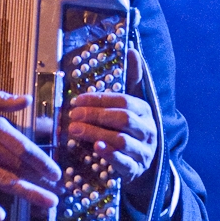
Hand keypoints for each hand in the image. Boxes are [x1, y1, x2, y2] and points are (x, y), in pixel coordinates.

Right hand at [0, 82, 60, 220]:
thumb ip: (0, 99)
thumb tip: (26, 100)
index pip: (20, 144)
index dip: (40, 160)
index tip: (55, 172)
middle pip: (16, 164)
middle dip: (39, 179)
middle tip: (57, 193)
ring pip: (0, 179)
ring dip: (26, 192)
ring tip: (46, 203)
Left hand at [67, 48, 157, 206]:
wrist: (143, 168)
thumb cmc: (131, 131)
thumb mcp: (132, 106)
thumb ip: (132, 80)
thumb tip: (132, 50)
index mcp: (145, 111)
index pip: (124, 100)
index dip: (99, 99)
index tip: (77, 100)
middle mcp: (147, 130)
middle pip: (122, 118)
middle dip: (95, 115)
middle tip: (72, 116)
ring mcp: (144, 151)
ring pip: (121, 139)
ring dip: (95, 133)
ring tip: (74, 130)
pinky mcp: (136, 170)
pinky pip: (125, 162)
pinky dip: (110, 155)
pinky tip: (96, 149)